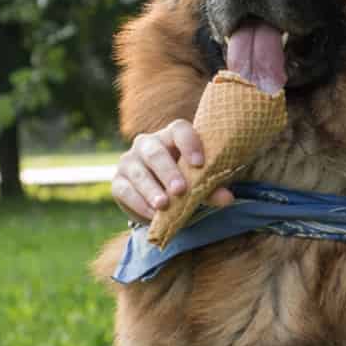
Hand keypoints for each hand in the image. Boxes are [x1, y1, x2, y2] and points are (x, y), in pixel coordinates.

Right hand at [110, 119, 234, 221]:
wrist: (159, 201)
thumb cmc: (185, 182)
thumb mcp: (199, 184)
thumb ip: (211, 188)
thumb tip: (227, 198)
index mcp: (171, 137)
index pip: (179, 130)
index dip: (189, 144)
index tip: (200, 164)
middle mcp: (147, 144)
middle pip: (155, 151)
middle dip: (168, 171)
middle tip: (180, 189)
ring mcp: (129, 161)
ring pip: (138, 171)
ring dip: (151, 189)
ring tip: (163, 205)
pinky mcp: (118, 182)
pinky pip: (125, 190)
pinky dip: (140, 203)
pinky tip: (152, 215)